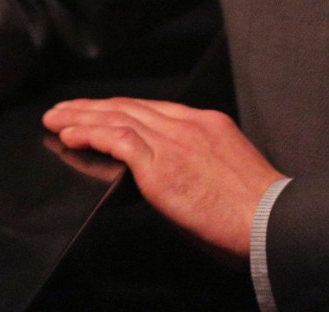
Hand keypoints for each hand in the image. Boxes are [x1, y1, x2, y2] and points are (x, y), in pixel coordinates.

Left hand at [42, 97, 281, 260]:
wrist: (272, 221)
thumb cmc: (257, 213)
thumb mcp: (226, 175)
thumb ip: (197, 167)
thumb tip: (173, 182)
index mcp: (207, 124)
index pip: (152, 108)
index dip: (119, 108)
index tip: (98, 111)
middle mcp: (188, 124)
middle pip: (129, 106)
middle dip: (92, 107)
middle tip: (64, 109)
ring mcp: (174, 141)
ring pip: (117, 117)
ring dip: (80, 117)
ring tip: (56, 120)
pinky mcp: (161, 164)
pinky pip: (117, 139)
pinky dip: (90, 134)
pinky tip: (71, 137)